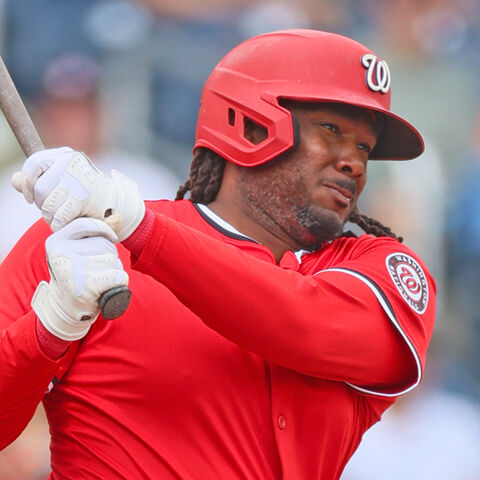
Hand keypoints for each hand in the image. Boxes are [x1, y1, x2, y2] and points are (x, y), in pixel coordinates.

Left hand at [12, 147, 144, 240]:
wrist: (119, 207)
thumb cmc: (88, 194)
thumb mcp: (63, 181)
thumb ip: (38, 179)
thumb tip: (15, 181)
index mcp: (66, 155)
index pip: (33, 165)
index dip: (27, 184)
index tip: (29, 197)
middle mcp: (71, 163)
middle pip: (38, 188)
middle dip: (42, 204)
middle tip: (55, 208)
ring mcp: (77, 180)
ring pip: (46, 205)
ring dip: (51, 216)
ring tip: (64, 215)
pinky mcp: (82, 198)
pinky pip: (58, 217)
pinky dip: (60, 225)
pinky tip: (69, 222)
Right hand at [31, 217, 128, 340]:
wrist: (65, 310)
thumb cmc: (76, 276)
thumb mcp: (76, 252)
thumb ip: (92, 235)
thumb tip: (118, 217)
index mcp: (56, 242)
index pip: (86, 224)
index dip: (104, 229)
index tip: (112, 238)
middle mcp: (61, 254)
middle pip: (104, 245)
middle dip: (109, 257)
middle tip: (95, 272)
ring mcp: (72, 271)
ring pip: (113, 261)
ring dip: (114, 270)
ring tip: (98, 280)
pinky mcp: (86, 288)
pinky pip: (118, 276)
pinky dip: (119, 283)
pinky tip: (105, 289)